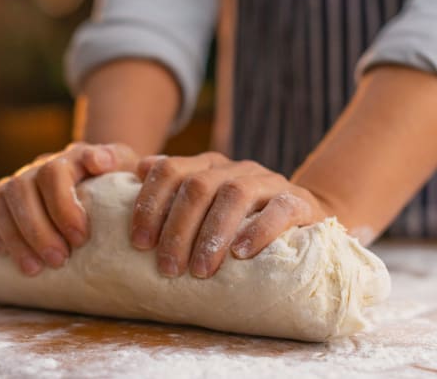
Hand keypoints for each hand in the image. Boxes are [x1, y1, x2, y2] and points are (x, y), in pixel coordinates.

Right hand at [0, 142, 138, 275]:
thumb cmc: (117, 178)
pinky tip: (2, 253)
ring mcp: (17, 180)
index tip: (81, 238)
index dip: (62, 206)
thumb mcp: (125, 166)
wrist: (101, 175)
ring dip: (14, 237)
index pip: (53, 173)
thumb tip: (100, 161)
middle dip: (37, 230)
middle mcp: (38, 166)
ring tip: (34, 269)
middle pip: (21, 189)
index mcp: (69, 157)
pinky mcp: (1, 195)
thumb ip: (117, 160)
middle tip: (59, 260)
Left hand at [130, 152, 330, 278]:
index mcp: (207, 166)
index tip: (139, 243)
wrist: (304, 218)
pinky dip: (258, 230)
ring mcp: (267, 181)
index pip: (170, 170)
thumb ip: (168, 186)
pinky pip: (279, 209)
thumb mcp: (204, 204)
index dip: (150, 204)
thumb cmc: (241, 219)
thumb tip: (132, 167)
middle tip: (168, 269)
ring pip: (234, 194)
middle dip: (178, 229)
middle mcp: (235, 168)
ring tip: (200, 270)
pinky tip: (241, 255)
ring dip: (212, 234)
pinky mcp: (298, 200)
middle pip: (197, 186)